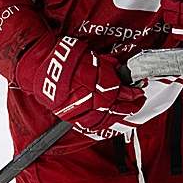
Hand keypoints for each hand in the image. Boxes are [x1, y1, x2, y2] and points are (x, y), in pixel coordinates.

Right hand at [15, 35, 145, 137]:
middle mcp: (94, 99)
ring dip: (120, 115)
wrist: (43, 68)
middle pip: (119, 107)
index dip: (134, 92)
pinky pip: (92, 125)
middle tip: (138, 100)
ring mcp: (83, 110)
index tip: (139, 89)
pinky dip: (103, 123)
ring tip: (127, 110)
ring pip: (107, 119)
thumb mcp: (93, 57)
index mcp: (102, 83)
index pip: (125, 92)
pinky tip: (109, 119)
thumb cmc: (66, 59)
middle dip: (132, 104)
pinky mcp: (73, 117)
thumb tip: (121, 72)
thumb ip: (109, 67)